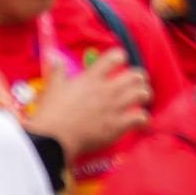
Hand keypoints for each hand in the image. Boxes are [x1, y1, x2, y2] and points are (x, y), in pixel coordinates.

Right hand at [29, 52, 155, 162]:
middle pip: (136, 76)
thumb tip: (54, 55)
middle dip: (139, 78)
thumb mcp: (52, 86)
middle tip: (136, 83)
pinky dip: (143, 119)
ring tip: (141, 99)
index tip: (120, 61)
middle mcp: (107, 90)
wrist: (53, 139)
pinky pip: (141, 118)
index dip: (120, 56)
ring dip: (144, 95)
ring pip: (142, 94)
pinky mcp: (117, 126)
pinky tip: (140, 121)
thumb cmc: (51, 113)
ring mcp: (114, 107)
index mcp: (92, 78)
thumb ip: (57, 70)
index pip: (115, 57)